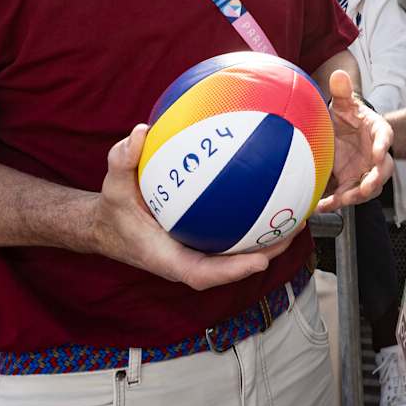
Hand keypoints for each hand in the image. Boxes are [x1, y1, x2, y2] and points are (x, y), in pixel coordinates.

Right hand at [90, 124, 294, 289]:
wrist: (107, 226)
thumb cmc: (113, 209)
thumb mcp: (112, 184)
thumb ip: (122, 159)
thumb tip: (140, 132)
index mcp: (166, 258)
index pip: (202, 274)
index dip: (232, 271)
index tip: (260, 261)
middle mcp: (186, 260)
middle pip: (231, 267)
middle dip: (265, 254)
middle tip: (293, 229)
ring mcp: (196, 253)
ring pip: (236, 254)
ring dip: (268, 241)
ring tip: (298, 216)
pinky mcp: (200, 243)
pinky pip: (231, 237)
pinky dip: (253, 223)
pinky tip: (274, 198)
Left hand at [317, 70, 393, 212]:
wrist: (343, 134)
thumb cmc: (349, 118)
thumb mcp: (345, 104)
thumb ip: (343, 92)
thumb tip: (339, 74)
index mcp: (378, 132)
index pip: (386, 137)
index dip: (383, 146)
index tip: (379, 153)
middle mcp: (376, 155)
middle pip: (383, 171)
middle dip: (375, 180)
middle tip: (367, 187)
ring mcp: (365, 171)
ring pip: (368, 188)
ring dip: (356, 195)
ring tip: (340, 201)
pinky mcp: (351, 183)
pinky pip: (346, 196)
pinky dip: (334, 202)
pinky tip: (320, 206)